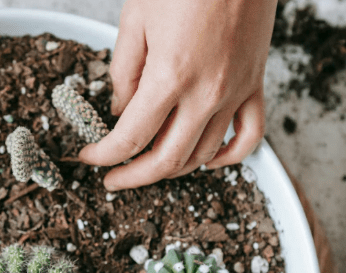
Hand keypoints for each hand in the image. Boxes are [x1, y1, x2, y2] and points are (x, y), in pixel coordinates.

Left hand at [79, 0, 275, 190]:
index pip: (130, 138)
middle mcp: (206, 93)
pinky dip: (227, 158)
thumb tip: (120, 110)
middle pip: (166, 159)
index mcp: (170, 76)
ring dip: (171, 169)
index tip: (89, 157)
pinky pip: (248, 136)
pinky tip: (205, 161)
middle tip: (112, 179)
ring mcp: (235, 92)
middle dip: (133, 176)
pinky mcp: (255, 84)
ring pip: (203, 154)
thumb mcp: (136, 20)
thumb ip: (124, 72)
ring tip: (147, 165)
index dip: (104, 155)